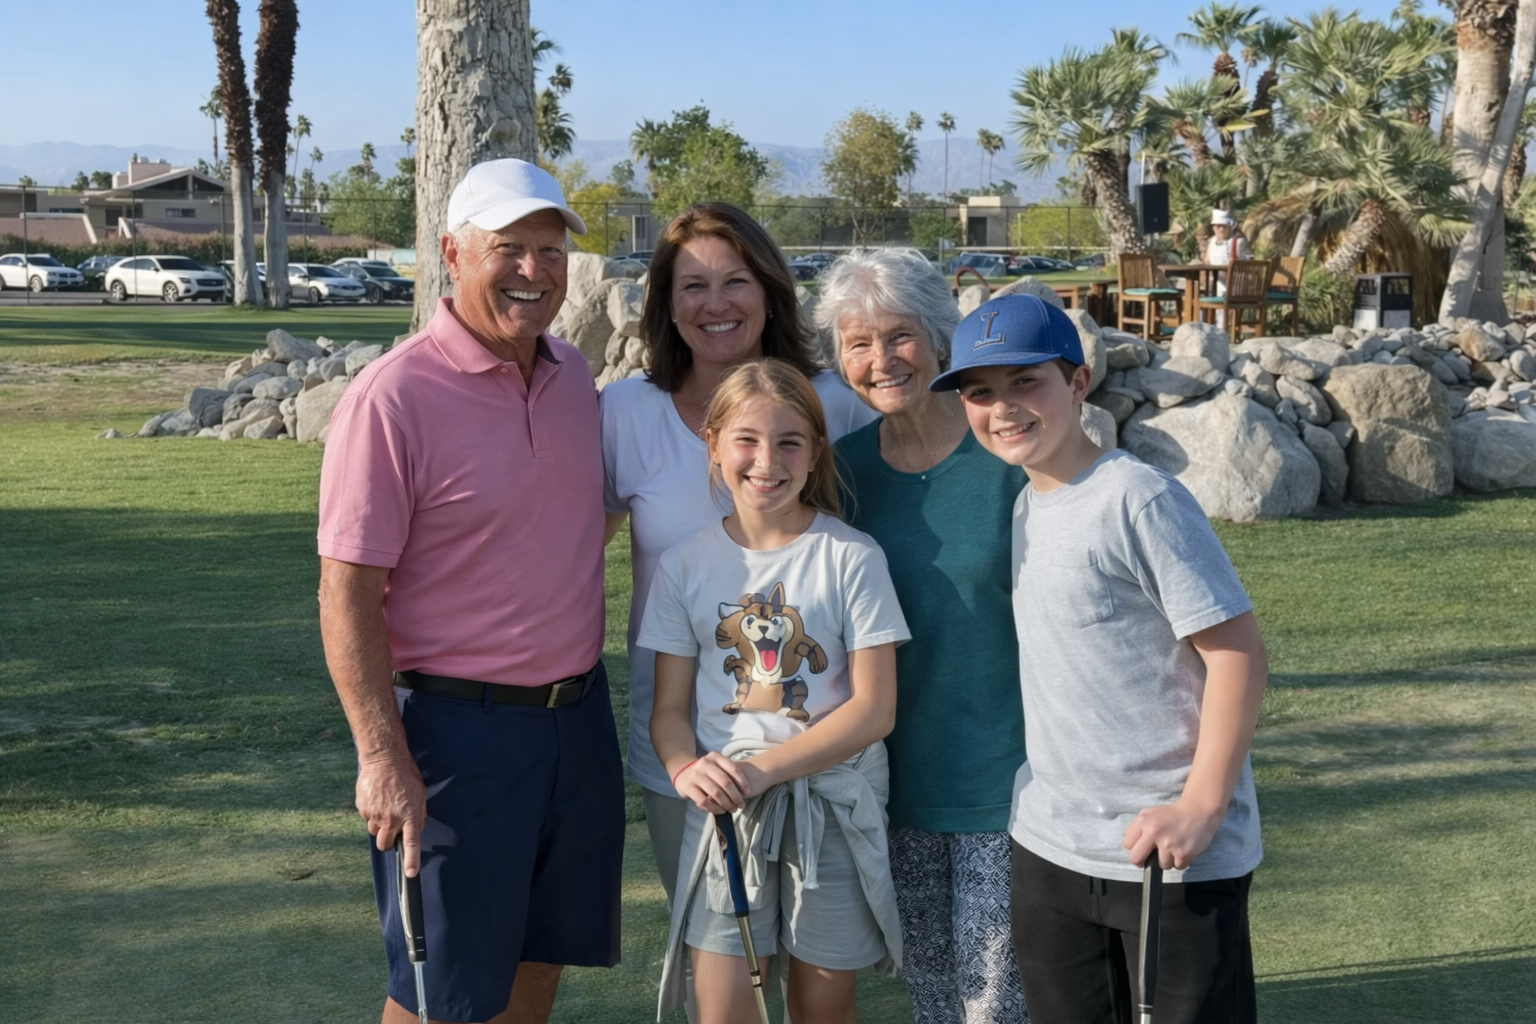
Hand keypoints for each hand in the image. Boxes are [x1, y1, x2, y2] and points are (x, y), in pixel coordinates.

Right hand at [356, 753, 426, 875]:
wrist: (385, 759)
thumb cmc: (406, 776)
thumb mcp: (420, 796)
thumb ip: (417, 816)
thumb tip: (414, 830)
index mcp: (409, 815)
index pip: (411, 842)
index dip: (411, 860)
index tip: (410, 874)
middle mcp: (392, 818)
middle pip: (385, 844)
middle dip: (387, 841)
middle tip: (392, 827)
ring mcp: (375, 814)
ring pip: (374, 832)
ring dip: (379, 825)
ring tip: (385, 806)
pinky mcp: (363, 808)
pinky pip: (367, 819)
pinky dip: (371, 813)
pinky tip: (377, 799)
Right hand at [675, 752, 752, 813]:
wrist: (683, 772)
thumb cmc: (707, 772)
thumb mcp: (716, 766)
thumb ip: (727, 774)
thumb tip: (744, 792)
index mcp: (714, 756)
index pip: (732, 768)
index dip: (742, 781)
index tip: (748, 792)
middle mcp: (704, 764)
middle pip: (725, 782)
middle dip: (735, 796)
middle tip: (741, 805)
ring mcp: (695, 775)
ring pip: (715, 793)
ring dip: (726, 804)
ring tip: (732, 809)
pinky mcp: (688, 788)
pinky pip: (704, 801)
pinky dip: (714, 808)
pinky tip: (721, 811)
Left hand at [1122, 798, 1223, 870]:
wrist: (1199, 810)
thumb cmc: (1173, 814)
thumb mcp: (1149, 813)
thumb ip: (1136, 827)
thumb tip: (1129, 844)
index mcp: (1144, 821)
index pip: (1127, 844)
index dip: (1135, 848)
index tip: (1142, 848)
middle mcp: (1154, 832)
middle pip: (1136, 859)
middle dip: (1142, 862)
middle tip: (1151, 858)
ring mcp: (1168, 844)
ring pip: (1160, 865)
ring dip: (1167, 860)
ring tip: (1174, 848)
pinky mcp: (1183, 853)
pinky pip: (1177, 867)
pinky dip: (1180, 861)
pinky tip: (1183, 849)